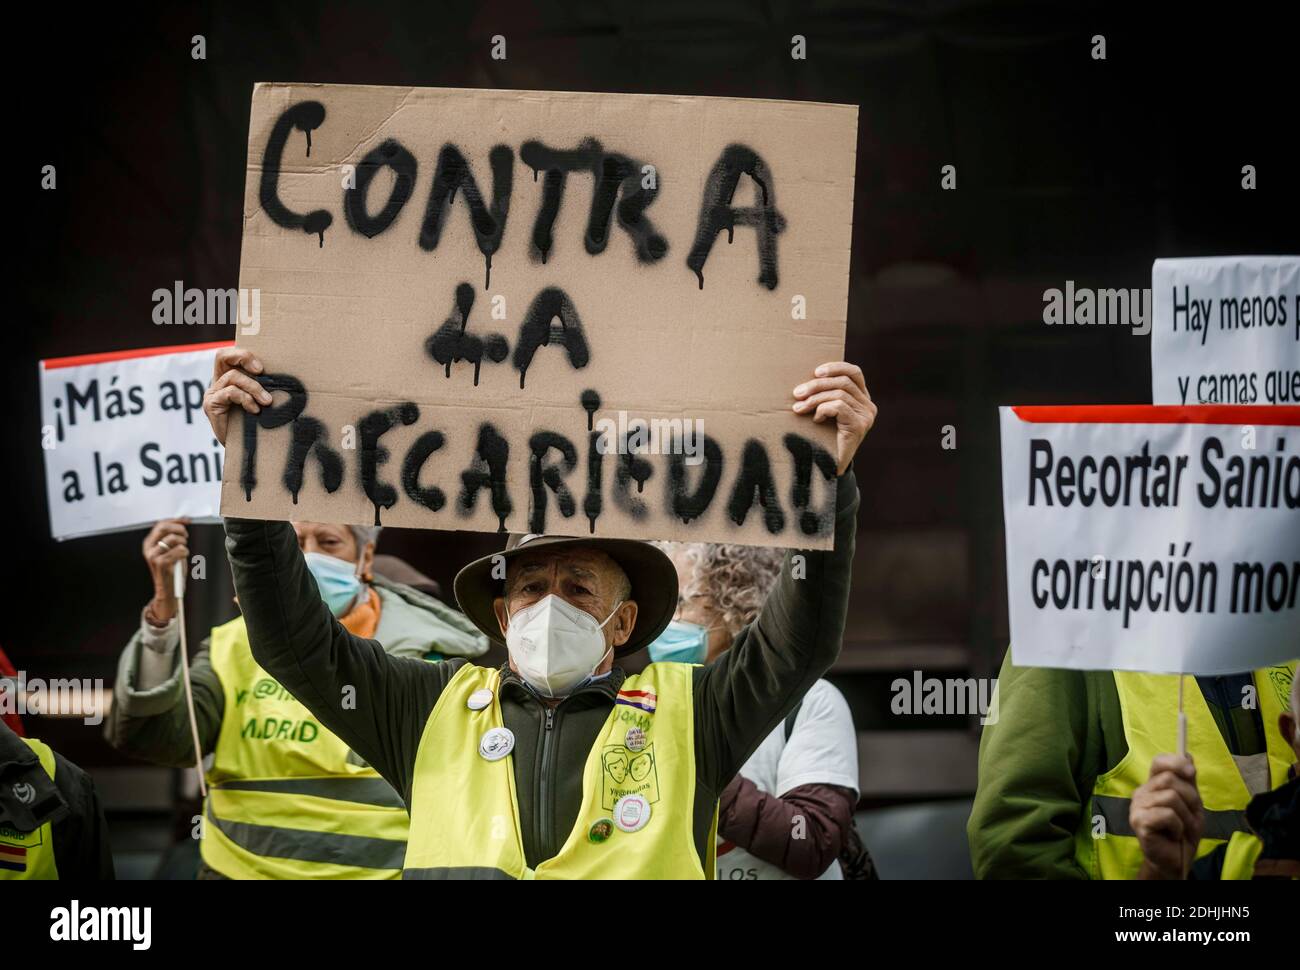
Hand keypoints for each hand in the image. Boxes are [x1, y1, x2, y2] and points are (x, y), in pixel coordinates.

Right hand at [143, 519, 190, 624]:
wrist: (168, 590)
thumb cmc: (171, 569)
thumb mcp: (170, 550)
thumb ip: (172, 536)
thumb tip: (183, 521)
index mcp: (149, 543)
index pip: (161, 524)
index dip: (176, 520)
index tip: (187, 520)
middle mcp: (148, 548)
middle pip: (164, 527)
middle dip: (179, 529)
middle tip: (185, 536)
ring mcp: (153, 556)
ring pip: (173, 538)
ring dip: (183, 543)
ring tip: (182, 551)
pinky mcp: (161, 563)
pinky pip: (179, 550)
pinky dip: (185, 552)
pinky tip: (181, 559)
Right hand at [203, 346, 271, 445]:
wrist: (243, 451)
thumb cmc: (256, 425)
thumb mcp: (261, 402)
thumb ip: (264, 388)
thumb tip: (289, 379)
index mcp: (229, 378)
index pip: (230, 356)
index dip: (244, 354)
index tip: (262, 366)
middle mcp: (218, 383)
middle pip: (222, 356)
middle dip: (243, 357)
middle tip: (260, 370)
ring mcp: (213, 394)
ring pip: (233, 377)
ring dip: (254, 387)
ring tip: (267, 401)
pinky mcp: (211, 405)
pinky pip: (230, 393)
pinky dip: (245, 399)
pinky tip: (254, 410)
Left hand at [792, 362, 876, 474]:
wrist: (828, 467)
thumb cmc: (823, 436)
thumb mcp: (825, 412)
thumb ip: (825, 395)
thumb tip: (809, 376)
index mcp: (862, 398)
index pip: (854, 372)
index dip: (835, 367)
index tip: (815, 372)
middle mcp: (868, 406)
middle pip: (843, 382)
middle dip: (816, 385)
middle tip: (797, 393)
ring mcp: (866, 416)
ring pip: (839, 394)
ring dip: (814, 399)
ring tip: (799, 408)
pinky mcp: (859, 426)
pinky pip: (838, 407)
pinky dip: (822, 409)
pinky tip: (816, 420)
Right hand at [1131, 754, 1202, 879]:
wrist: (1176, 860)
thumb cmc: (1183, 832)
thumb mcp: (1191, 803)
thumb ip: (1188, 781)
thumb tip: (1187, 754)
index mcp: (1152, 786)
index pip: (1159, 762)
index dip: (1176, 762)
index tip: (1191, 773)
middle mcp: (1141, 793)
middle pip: (1170, 779)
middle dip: (1190, 798)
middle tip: (1190, 816)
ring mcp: (1137, 807)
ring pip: (1171, 797)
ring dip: (1186, 816)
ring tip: (1181, 828)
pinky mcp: (1139, 822)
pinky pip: (1167, 815)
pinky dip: (1178, 826)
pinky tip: (1172, 834)